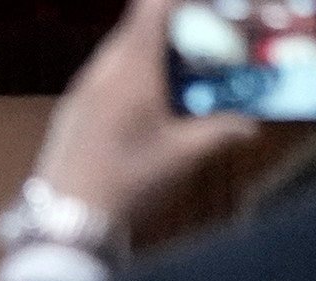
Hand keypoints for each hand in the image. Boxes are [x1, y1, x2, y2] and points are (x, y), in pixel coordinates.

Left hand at [32, 0, 257, 227]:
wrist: (64, 224)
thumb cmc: (127, 182)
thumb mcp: (182, 156)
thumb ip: (220, 131)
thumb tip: (251, 126)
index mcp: (130, 70)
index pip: (151, 10)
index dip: (174, 1)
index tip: (200, 6)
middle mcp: (100, 72)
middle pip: (134, 29)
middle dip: (168, 28)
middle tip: (199, 39)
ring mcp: (79, 93)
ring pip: (116, 54)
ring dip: (147, 54)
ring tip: (177, 70)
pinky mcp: (69, 114)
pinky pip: (102, 78)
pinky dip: (127, 76)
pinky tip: (145, 102)